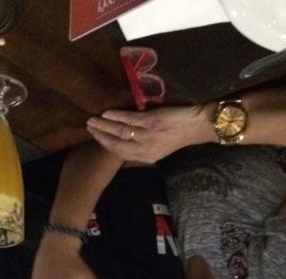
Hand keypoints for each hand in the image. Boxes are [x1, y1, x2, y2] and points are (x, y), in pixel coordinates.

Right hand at [86, 104, 211, 163]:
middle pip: (117, 144)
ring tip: (93, 119)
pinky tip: (107, 113)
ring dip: (104, 126)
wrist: (198, 126)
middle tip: (88, 126)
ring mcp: (149, 136)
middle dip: (101, 135)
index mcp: (148, 157)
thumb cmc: (180, 133)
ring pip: (121, 132)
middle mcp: (146, 149)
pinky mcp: (152, 122)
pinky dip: (116, 116)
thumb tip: (125, 137)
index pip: (121, 152)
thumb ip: (144, 144)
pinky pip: (130, 120)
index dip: (106, 145)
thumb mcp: (161, 145)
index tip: (94, 136)